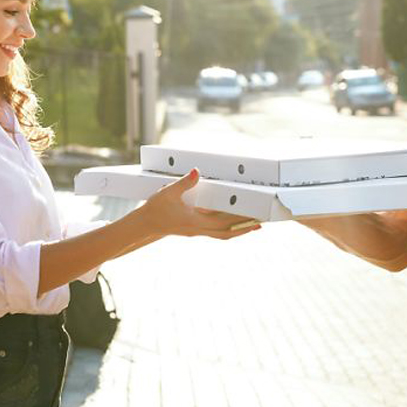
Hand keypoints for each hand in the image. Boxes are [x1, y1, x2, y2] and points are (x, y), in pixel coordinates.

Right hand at [138, 169, 261, 239]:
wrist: (145, 225)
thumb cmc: (155, 209)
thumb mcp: (169, 192)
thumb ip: (184, 182)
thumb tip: (197, 171)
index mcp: (195, 222)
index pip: (222, 224)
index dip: (239, 222)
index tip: (252, 219)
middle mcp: (198, 229)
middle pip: (227, 232)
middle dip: (244, 228)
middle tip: (261, 222)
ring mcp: (197, 231)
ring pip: (223, 234)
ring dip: (238, 230)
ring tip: (253, 225)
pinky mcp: (194, 229)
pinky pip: (216, 232)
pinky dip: (228, 229)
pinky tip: (233, 222)